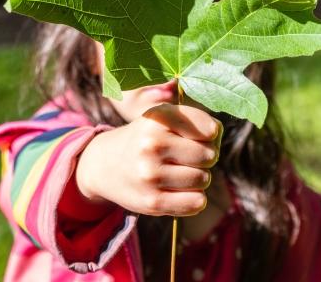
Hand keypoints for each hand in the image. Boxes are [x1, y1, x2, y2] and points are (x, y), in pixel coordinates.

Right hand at [75, 103, 221, 216]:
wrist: (104, 164)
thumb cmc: (146, 138)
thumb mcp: (163, 118)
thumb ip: (196, 121)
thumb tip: (216, 135)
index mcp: (158, 118)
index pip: (209, 129)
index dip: (210, 134)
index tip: (199, 136)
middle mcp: (152, 144)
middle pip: (209, 155)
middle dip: (205, 157)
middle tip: (187, 157)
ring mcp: (150, 174)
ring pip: (203, 179)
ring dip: (198, 178)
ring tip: (179, 172)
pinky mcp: (152, 201)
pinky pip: (196, 202)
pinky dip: (195, 198)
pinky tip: (181, 191)